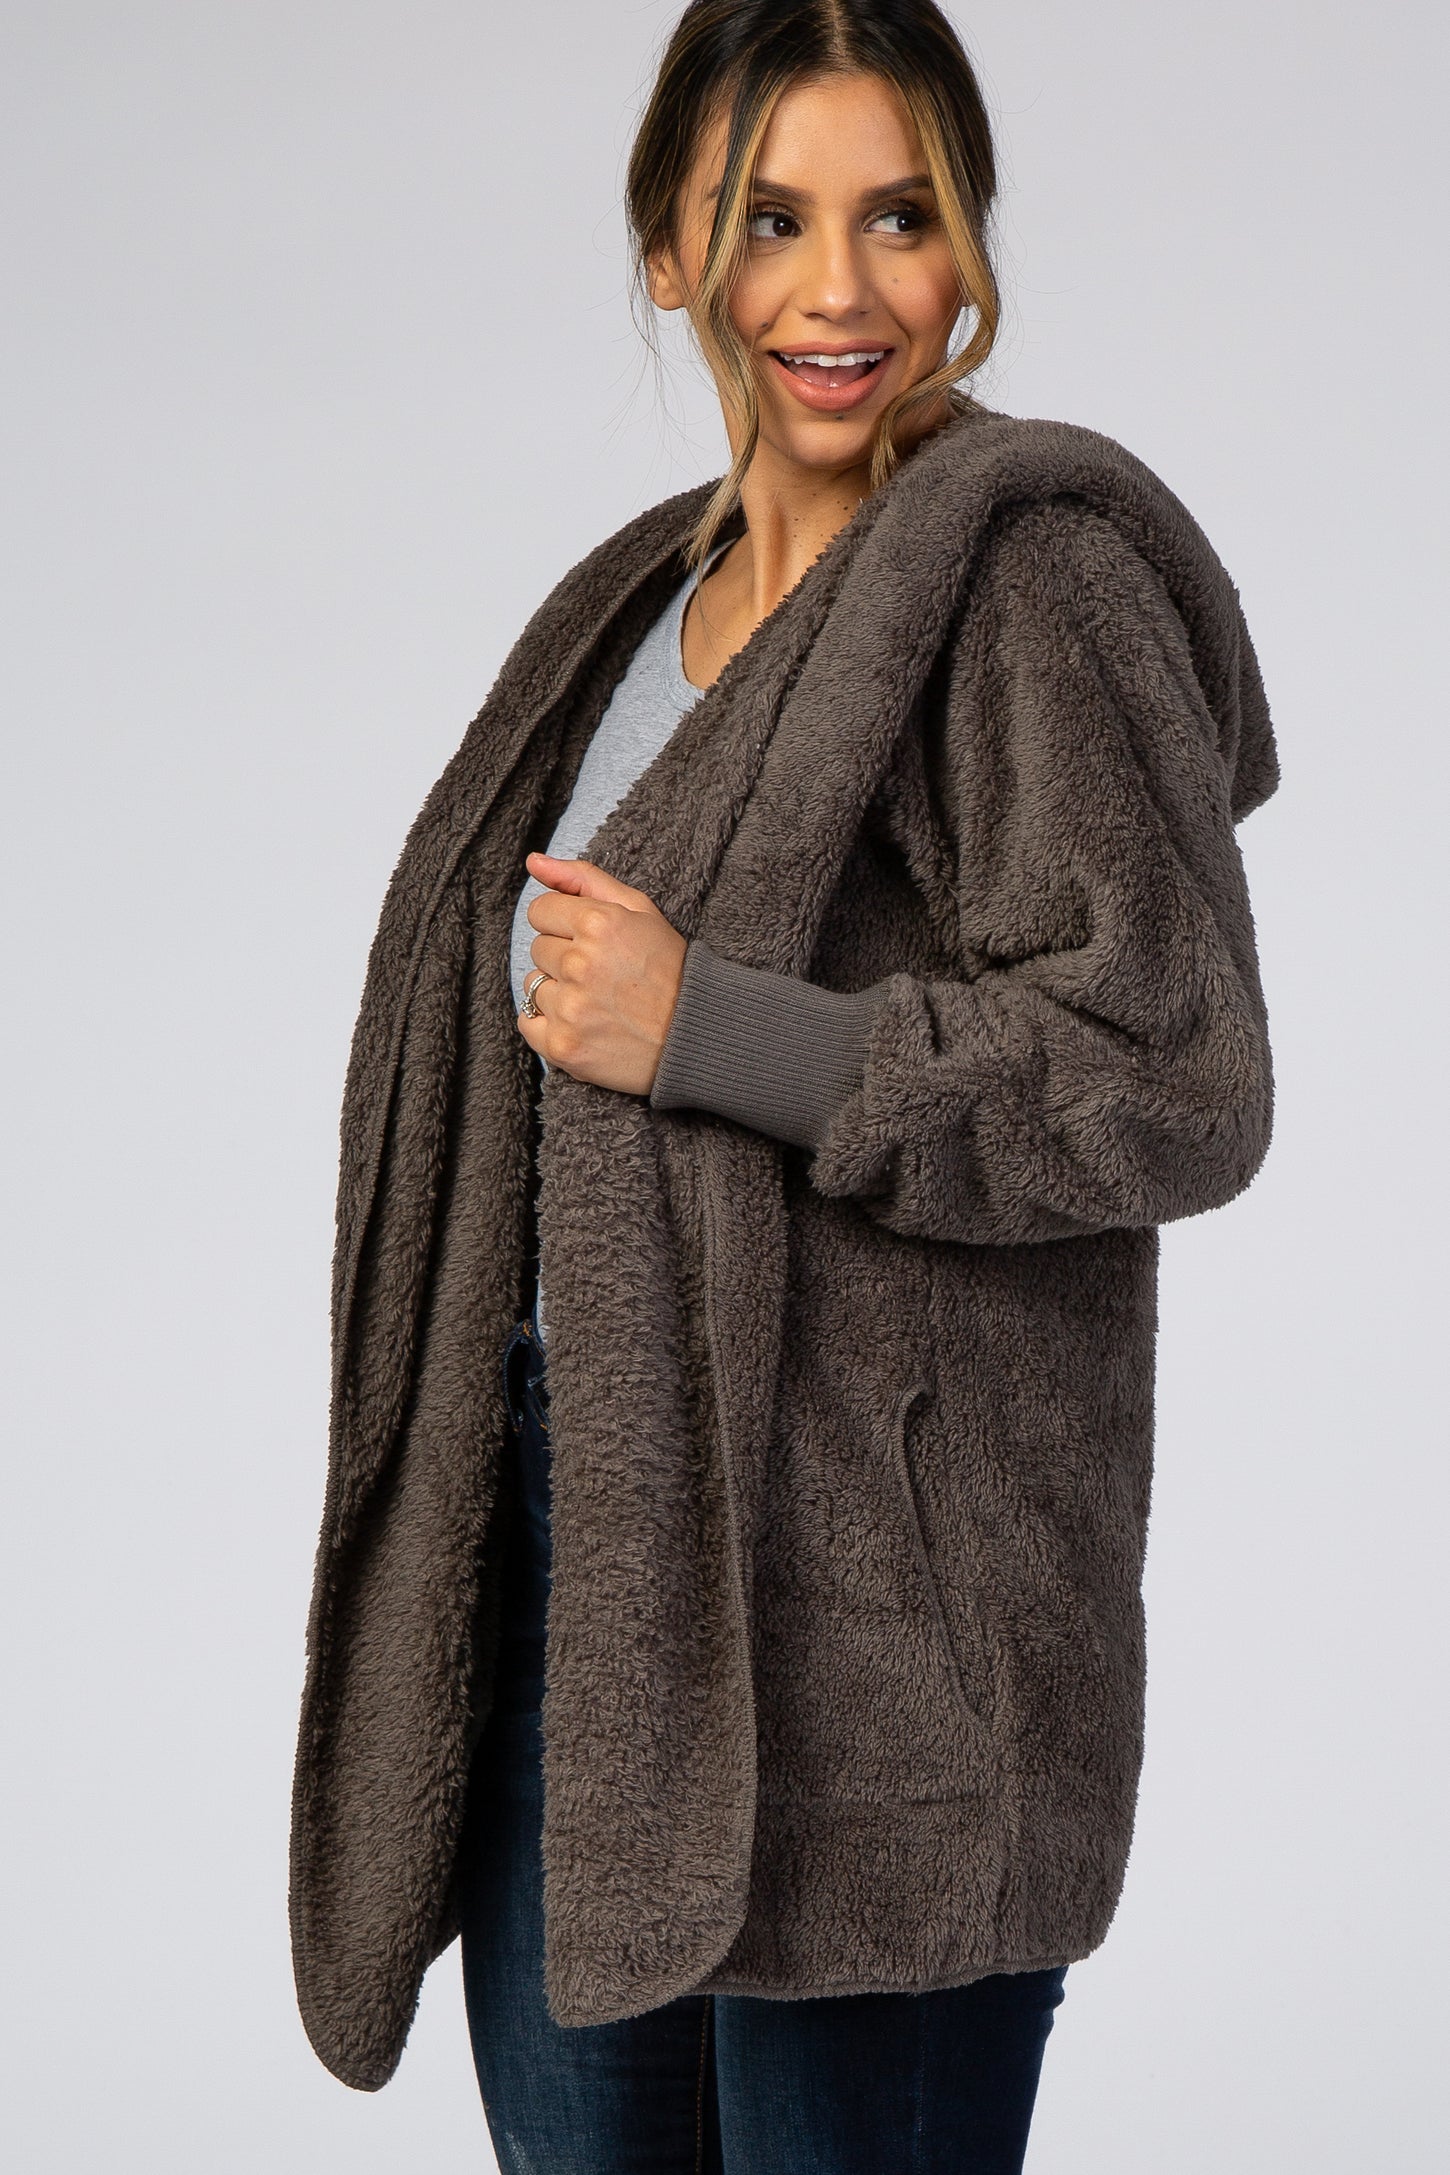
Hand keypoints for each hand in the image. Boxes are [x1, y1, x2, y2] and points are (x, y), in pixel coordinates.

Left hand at [517, 852, 686, 1094]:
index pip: (540, 911)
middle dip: (565, 958)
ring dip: (559, 992)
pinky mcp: (562, 1046)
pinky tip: (584, 1024)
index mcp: (598, 923)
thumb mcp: (639, 910)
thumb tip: (533, 861)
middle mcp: (580, 964)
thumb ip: (583, 878)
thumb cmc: (670, 970)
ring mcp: (569, 1009)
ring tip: (599, 1002)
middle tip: (604, 975)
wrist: (696, 1038)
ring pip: (532, 985)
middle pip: (538, 948)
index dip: (566, 925)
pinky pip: (527, 1023)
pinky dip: (550, 1024)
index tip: (592, 943)